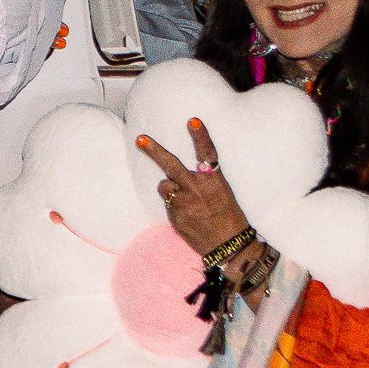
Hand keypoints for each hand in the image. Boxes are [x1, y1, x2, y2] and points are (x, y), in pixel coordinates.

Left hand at [138, 118, 248, 258]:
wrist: (227, 246)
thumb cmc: (228, 216)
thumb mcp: (223, 192)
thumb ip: (203, 180)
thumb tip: (177, 174)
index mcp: (214, 181)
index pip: (207, 153)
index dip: (200, 136)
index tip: (192, 120)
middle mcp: (197, 189)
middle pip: (171, 165)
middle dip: (153, 150)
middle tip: (140, 139)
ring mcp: (183, 203)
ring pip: (164, 186)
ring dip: (170, 188)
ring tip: (185, 199)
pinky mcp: (174, 216)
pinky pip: (168, 204)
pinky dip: (174, 206)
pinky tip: (188, 215)